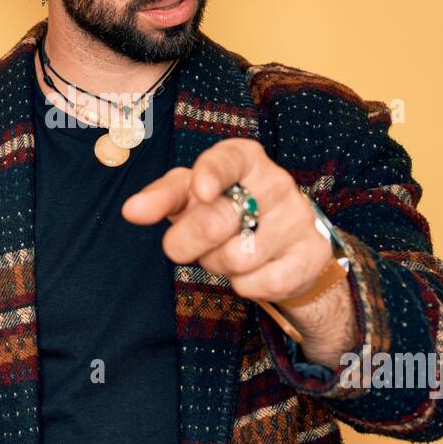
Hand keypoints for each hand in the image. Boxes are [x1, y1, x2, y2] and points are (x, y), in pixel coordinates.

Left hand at [121, 138, 351, 358]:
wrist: (282, 245)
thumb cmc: (225, 210)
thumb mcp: (190, 196)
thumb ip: (161, 198)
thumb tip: (131, 210)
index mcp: (245, 158)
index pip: (227, 160)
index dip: (211, 174)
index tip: (202, 191)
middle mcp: (276, 182)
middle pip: (216, 221)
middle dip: (187, 242)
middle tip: (184, 245)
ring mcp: (298, 218)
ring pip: (236, 258)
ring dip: (217, 265)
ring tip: (228, 251)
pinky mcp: (311, 253)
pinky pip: (258, 283)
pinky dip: (244, 285)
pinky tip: (254, 269)